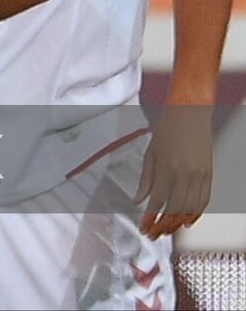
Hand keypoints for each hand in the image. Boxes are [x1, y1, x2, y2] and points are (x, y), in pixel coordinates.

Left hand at [135, 106, 212, 238]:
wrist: (190, 114)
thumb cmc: (166, 130)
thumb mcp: (150, 153)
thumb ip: (145, 179)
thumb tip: (138, 200)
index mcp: (166, 168)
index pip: (157, 201)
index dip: (150, 218)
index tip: (143, 227)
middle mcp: (184, 174)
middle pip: (175, 209)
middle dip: (163, 225)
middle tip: (154, 234)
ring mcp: (199, 175)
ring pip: (191, 208)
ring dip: (178, 223)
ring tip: (167, 231)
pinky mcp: (209, 174)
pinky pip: (204, 199)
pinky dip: (196, 213)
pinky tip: (187, 222)